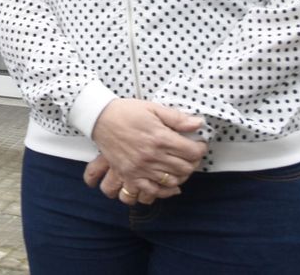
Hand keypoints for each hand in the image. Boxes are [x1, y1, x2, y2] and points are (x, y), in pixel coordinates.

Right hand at [88, 98, 206, 202]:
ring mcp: (141, 168)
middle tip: (189, 155)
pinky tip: (167, 183)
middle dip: (192, 162)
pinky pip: (152, 191)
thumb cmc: (126, 112)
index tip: (198, 145)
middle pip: (185, 168)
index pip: (192, 152)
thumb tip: (198, 123)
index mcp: (160, 138)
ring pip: (172, 181)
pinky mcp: (130, 175)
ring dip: (180, 175)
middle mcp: (152, 155)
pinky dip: (163, 190)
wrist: (99, 118)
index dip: (200, 148)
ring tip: (178, 166)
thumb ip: (177, 118)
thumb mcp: (153, 108)